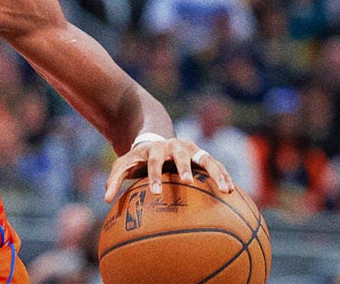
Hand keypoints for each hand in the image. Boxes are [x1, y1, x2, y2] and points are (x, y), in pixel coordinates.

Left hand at [103, 137, 233, 201]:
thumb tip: (106, 200)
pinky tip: (232, 191)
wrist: (155, 140)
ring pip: (205, 158)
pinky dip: (224, 176)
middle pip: (181, 154)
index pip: (154, 161)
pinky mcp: (203, 155)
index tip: (155, 192)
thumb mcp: (124, 164)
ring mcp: (192, 149)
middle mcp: (175, 146)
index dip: (154, 176)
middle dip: (184, 167)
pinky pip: (216, 165)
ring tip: (225, 190)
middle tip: (187, 182)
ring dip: (215, 172)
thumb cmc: (138, 159)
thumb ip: (114, 179)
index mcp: (155, 148)